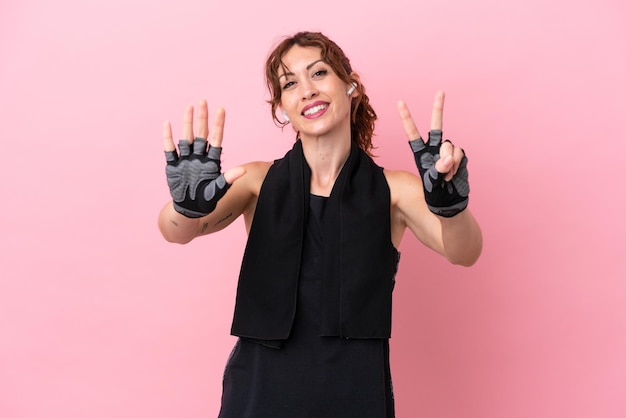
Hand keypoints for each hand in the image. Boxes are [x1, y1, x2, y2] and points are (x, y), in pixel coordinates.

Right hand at [163, 100, 244, 217]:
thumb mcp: (218, 190)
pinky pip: (170, 149)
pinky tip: (168, 124)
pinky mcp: (173, 165)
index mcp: (211, 161)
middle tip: (203, 101)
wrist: (189, 209)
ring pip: (187, 137)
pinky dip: (168, 137)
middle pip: (201, 133)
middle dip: (202, 118)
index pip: (216, 139)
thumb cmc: (206, 200)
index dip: (218, 125)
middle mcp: (199, 157)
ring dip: (187, 123)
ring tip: (189, 107)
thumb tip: (242, 171)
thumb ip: (228, 179)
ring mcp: (186, 159)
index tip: (221, 109)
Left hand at [397, 91, 469, 217]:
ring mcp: (447, 153)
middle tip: (440, 91)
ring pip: (449, 146)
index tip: (400, 102)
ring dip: (447, 162)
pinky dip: (456, 165)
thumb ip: (439, 169)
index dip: (407, 118)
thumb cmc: (435, 195)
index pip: (413, 133)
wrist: (449, 204)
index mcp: (421, 154)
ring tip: (445, 176)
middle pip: (437, 126)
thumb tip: (448, 159)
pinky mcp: (459, 157)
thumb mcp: (431, 183)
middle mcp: (434, 150)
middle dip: (438, 108)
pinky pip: (458, 154)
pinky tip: (452, 175)